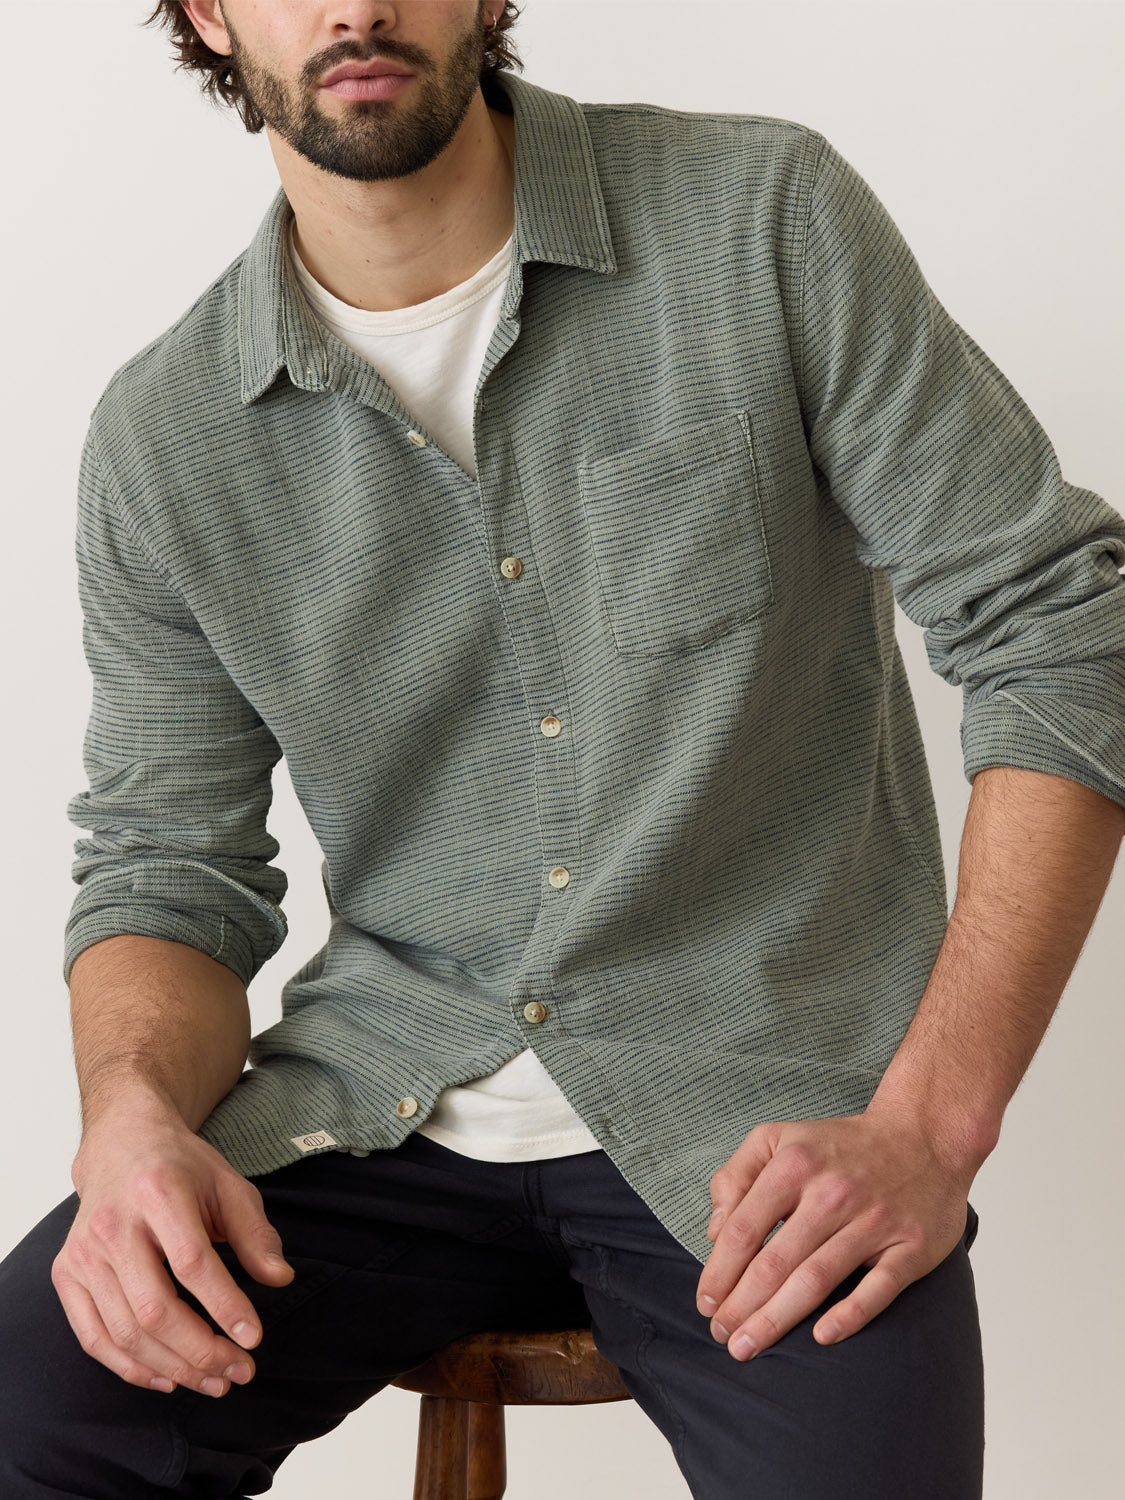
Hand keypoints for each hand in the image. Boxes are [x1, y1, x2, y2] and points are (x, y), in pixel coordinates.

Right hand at [52, 1111, 294, 1397]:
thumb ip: (255, 1233)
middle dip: (201, 1351)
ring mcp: (84, 1252)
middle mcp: (114, 1224)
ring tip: (214, 1381)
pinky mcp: (67, 1273)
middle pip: (154, 1308)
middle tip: (239, 1371)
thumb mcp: (229, 1185)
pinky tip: (168, 1378)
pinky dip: (131, 1368)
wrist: (121, 1145)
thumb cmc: (181, 1168)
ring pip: (125, 1332)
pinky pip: (94, 1338)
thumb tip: (280, 1279)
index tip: (253, 1338)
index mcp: (159, 1192)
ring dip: (173, 1368)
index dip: (224, 1306)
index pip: (191, 1263)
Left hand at [694, 1108, 977, 1360]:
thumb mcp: (778, 1138)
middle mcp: (832, 1193)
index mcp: (794, 1165)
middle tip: (723, 1337)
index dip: (719, 1272)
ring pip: (816, 1280)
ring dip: (777, 1319)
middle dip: (742, 1306)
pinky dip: (849, 1315)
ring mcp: (874, 1221)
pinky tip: (820, 1336)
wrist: (924, 1136)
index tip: (706, 1303)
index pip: (744, 1229)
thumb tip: (714, 1232)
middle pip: (775, 1262)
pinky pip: (878, 1289)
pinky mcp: (911, 1246)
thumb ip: (736, 1176)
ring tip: (748, 1347)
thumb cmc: (838, 1147)